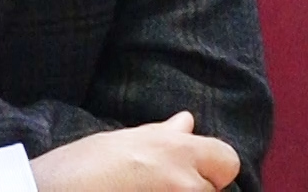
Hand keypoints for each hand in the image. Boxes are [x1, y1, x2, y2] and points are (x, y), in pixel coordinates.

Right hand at [29, 111, 238, 191]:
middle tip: (154, 187)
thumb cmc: (79, 168)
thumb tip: (187, 122)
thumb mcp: (122, 141)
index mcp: (175, 151)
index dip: (211, 168)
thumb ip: (163, 135)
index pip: (228, 161)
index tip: (188, 174)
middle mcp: (183, 182)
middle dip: (193, 190)